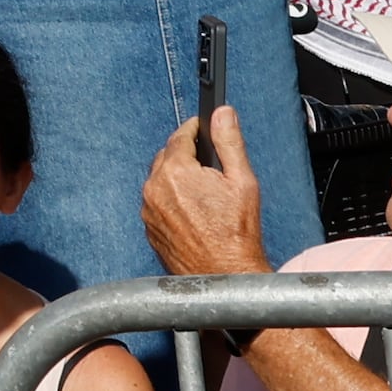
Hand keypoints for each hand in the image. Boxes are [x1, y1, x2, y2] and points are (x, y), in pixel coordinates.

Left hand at [139, 97, 270, 277]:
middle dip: (186, 156)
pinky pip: (158, 204)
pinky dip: (172, 201)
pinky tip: (194, 212)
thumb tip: (222, 113)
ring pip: (161, 181)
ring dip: (178, 179)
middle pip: (167, 157)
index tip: (202, 127)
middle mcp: (155, 189)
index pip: (180, 136)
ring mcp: (149, 212)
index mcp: (175, 172)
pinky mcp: (150, 230)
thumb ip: (229, 141)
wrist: (226, 277)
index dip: (194, 129)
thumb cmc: (237, 234)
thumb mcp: (242, 181)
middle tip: (209, 165)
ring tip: (204, 193)